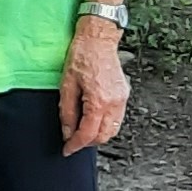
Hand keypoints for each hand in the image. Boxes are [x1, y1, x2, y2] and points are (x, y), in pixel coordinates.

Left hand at [60, 16, 128, 155]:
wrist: (98, 40)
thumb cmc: (81, 57)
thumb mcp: (66, 85)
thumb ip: (67, 112)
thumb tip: (67, 131)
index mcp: (99, 101)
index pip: (88, 133)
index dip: (76, 145)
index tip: (67, 150)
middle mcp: (114, 103)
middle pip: (103, 136)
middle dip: (87, 143)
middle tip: (72, 142)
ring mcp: (122, 99)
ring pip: (113, 129)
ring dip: (97, 135)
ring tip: (81, 132)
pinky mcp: (124, 95)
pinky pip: (117, 118)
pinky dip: (105, 125)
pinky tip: (93, 121)